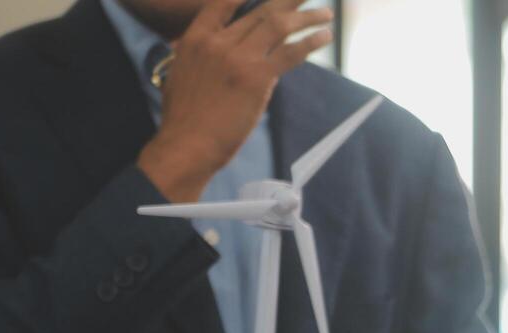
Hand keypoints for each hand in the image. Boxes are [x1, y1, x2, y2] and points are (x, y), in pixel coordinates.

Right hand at [137, 0, 334, 202]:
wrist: (187, 144)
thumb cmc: (184, 119)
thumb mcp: (181, 74)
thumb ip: (203, 57)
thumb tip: (223, 56)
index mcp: (196, 38)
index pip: (224, 2)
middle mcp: (218, 42)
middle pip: (259, 10)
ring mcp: (238, 58)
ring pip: (278, 25)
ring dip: (305, 16)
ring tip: (325, 13)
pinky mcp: (257, 78)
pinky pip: (290, 53)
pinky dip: (310, 42)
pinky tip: (324, 36)